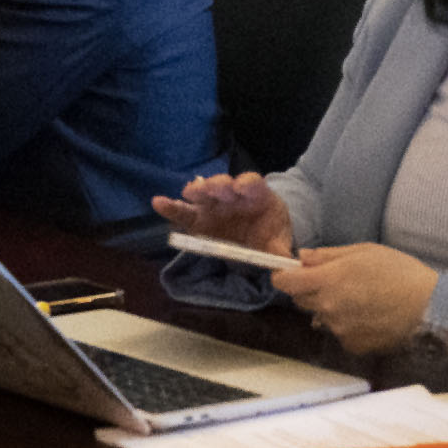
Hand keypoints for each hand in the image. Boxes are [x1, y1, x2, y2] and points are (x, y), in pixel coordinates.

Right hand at [149, 171, 295, 256]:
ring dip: (197, 192)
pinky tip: (159, 203)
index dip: (247, 183)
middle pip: (224, 185)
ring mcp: (213, 203)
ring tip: (190, 195)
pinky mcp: (198, 216)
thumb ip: (280, 250)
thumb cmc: (270, 231)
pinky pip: (183, 211)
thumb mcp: (278, 240)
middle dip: (219, 186)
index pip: (252, 183)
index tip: (241, 188)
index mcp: (256, 196)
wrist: (260, 233)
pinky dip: (171, 207)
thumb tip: (289, 264)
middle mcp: (232, 195)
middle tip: (216, 190)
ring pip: (202, 193)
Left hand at [271, 242, 440, 352]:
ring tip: (358, 299)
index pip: (285, 282)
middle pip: (301, 300)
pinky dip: (346, 325)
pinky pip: (339, 332)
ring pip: (320, 316)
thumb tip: (301, 257)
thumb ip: (327, 255)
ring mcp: (339, 329)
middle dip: (309, 290)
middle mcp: (328, 307)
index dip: (283, 275)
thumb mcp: (363, 251)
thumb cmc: (400, 272)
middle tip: (335, 281)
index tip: (290, 272)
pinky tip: (368, 316)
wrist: (430, 307)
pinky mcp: (353, 345)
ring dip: (329, 308)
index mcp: (328, 280)